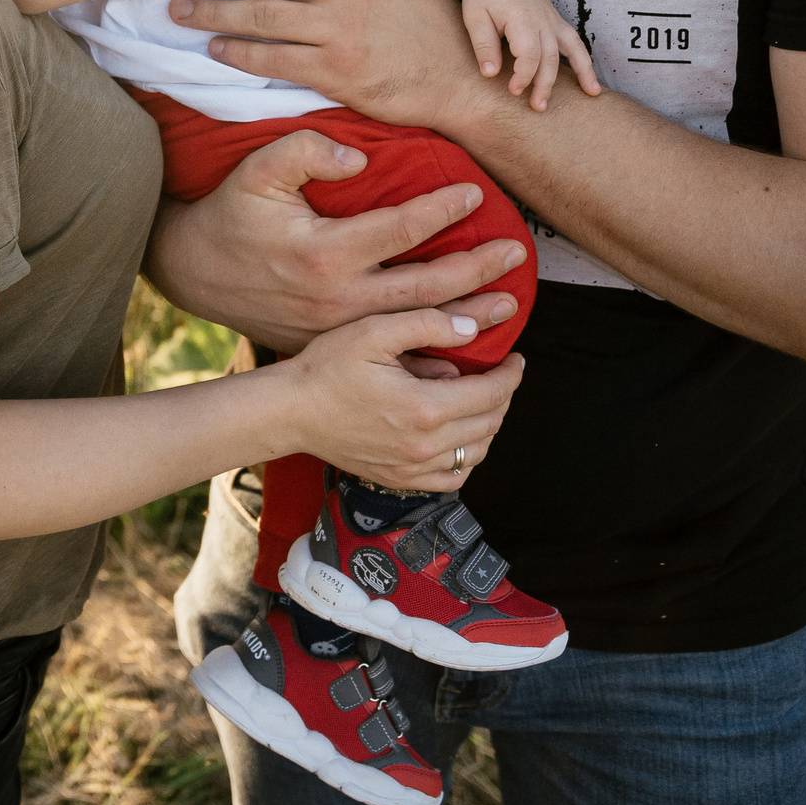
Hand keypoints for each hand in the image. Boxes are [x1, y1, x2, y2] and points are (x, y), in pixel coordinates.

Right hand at [142, 126, 527, 355]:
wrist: (192, 271)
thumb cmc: (230, 214)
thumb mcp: (258, 170)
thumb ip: (307, 150)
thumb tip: (358, 157)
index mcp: (324, 252)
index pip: (401, 229)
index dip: (443, 210)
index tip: (476, 194)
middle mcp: (336, 298)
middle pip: (424, 287)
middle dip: (476, 270)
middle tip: (516, 254)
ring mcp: (335, 328)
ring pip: (414, 327)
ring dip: (465, 316)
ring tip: (507, 303)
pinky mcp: (331, 343)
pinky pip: (391, 350)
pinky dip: (431, 350)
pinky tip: (463, 346)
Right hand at [275, 308, 523, 491]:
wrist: (290, 411)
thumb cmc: (326, 367)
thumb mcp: (374, 330)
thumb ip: (427, 324)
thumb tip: (473, 329)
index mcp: (425, 407)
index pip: (493, 393)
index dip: (512, 373)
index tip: (515, 357)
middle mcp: (425, 445)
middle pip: (490, 423)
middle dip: (504, 395)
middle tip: (500, 373)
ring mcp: (413, 468)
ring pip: (477, 453)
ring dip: (489, 426)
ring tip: (482, 400)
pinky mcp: (400, 480)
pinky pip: (452, 478)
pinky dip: (466, 459)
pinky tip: (459, 438)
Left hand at [460, 0, 601, 110]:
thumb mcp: (474, 17)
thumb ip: (483, 45)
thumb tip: (489, 73)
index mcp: (521, 18)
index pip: (529, 53)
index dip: (523, 76)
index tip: (513, 90)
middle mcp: (542, 19)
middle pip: (550, 57)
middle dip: (545, 84)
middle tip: (537, 107)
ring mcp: (553, 20)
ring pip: (570, 51)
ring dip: (579, 75)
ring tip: (589, 96)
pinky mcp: (557, 23)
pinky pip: (577, 44)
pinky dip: (587, 63)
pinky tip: (592, 85)